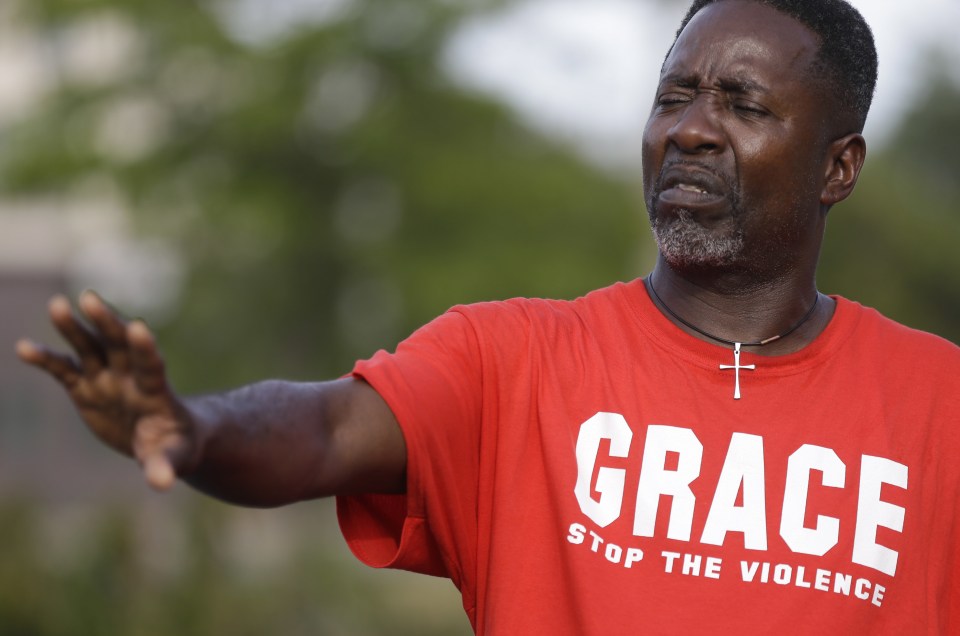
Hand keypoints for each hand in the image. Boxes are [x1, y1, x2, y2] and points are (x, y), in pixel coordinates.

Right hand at [16, 291, 198, 490]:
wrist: (162, 439)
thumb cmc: (176, 447)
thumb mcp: (174, 458)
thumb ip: (165, 467)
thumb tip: (161, 483)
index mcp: (156, 391)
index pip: (151, 365)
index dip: (145, 348)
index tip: (139, 327)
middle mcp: (130, 377)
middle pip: (118, 345)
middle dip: (106, 322)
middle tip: (90, 299)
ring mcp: (106, 379)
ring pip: (89, 348)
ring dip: (74, 328)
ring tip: (57, 304)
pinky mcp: (86, 388)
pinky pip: (63, 370)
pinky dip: (46, 358)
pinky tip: (23, 347)